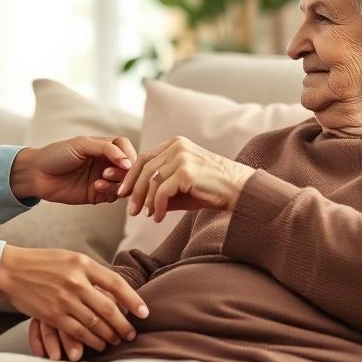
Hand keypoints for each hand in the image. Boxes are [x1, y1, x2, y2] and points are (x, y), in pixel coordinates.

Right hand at [0, 246, 146, 353]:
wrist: (11, 270)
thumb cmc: (43, 262)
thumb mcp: (70, 257)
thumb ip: (91, 271)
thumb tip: (115, 288)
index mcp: (82, 263)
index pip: (116, 283)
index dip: (133, 300)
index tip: (144, 313)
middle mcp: (75, 280)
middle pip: (108, 308)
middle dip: (123, 325)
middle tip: (131, 333)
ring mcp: (64, 299)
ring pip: (95, 323)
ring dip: (109, 335)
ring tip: (117, 340)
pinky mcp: (52, 315)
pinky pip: (78, 332)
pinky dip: (92, 340)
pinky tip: (98, 343)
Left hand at [13, 136, 136, 204]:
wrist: (37, 174)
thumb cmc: (57, 154)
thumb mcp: (81, 144)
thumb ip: (106, 149)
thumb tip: (128, 161)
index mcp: (104, 146)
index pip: (126, 148)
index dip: (129, 155)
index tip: (124, 162)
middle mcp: (107, 162)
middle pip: (129, 167)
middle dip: (125, 171)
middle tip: (109, 172)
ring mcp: (104, 179)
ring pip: (125, 182)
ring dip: (118, 181)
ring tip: (101, 178)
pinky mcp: (99, 194)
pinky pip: (114, 195)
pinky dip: (110, 191)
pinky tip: (97, 186)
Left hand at [117, 136, 255, 221]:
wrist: (239, 190)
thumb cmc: (210, 190)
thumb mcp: (181, 187)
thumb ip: (160, 189)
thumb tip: (138, 202)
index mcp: (175, 144)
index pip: (144, 158)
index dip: (130, 176)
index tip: (121, 192)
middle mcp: (177, 146)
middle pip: (144, 167)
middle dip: (133, 190)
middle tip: (129, 209)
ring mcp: (182, 157)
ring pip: (152, 180)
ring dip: (146, 201)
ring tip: (146, 215)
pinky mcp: (186, 171)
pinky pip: (163, 191)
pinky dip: (158, 206)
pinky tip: (159, 217)